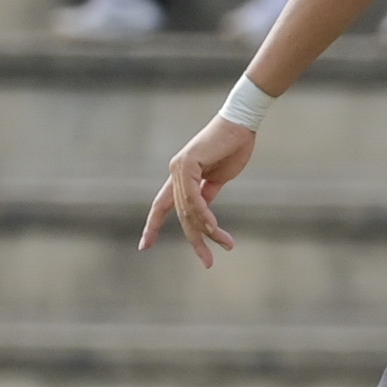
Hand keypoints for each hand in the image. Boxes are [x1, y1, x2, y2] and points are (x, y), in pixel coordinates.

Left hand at [142, 114, 256, 264]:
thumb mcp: (219, 177)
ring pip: (189, 210)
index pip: (162, 206)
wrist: (241, 124)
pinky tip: (214, 227)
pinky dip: (204, 215)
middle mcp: (175, 173)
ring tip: (225, 243)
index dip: (153, 226)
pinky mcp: (187, 164)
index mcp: (181, 177)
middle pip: (181, 215)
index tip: (144, 246)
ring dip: (208, 230)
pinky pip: (193, 198)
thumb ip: (208, 193)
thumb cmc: (233, 147)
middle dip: (195, 241)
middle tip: (208, 262)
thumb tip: (204, 215)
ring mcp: (179, 168)